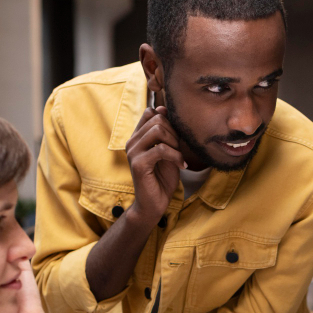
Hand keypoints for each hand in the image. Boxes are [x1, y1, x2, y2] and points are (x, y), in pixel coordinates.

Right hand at [126, 106, 184, 223]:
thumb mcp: (169, 151)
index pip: (150, 112)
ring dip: (174, 143)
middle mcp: (132, 141)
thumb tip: (164, 108)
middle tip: (179, 149)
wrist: (154, 204)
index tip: (176, 138)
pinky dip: (176, 156)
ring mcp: (133, 152)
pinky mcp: (138, 164)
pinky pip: (161, 149)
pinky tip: (181, 165)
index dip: (168, 120)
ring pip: (158, 130)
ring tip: (178, 157)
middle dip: (174, 132)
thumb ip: (167, 133)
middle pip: (156, 118)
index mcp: (137, 137)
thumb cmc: (162, 179)